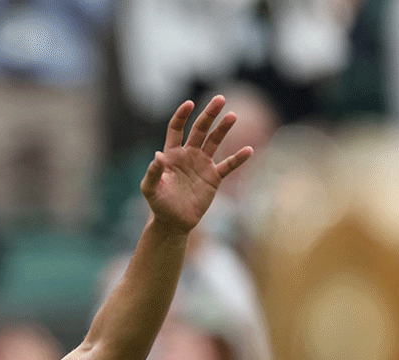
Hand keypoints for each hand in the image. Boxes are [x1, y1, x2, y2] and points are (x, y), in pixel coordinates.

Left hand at [141, 96, 253, 233]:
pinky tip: (248, 150)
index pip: (176, 129)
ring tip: (232, 116)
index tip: (189, 104)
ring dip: (223, 129)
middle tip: (220, 99)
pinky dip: (238, 159)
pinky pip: (228, 166)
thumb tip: (158, 155)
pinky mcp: (213, 178)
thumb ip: (153, 172)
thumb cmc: (159, 204)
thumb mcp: (150, 189)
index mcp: (172, 154)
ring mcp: (202, 164)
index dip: (182, 116)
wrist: (173, 221)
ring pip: (215, 142)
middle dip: (209, 114)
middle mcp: (188, 155)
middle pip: (200, 129)